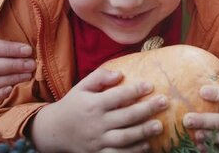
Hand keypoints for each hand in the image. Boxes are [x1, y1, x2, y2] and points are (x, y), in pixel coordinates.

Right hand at [0, 37, 35, 106]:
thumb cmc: (3, 58)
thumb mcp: (3, 47)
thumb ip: (10, 40)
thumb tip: (28, 35)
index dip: (11, 49)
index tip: (28, 50)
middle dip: (14, 65)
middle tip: (31, 65)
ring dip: (11, 78)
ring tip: (28, 75)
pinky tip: (10, 89)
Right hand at [31, 68, 168, 152]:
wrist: (53, 131)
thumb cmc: (73, 105)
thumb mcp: (82, 87)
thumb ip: (99, 77)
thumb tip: (119, 74)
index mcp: (93, 104)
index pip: (116, 96)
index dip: (134, 90)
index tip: (150, 85)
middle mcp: (96, 123)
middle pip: (125, 117)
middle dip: (147, 109)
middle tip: (164, 102)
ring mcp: (97, 141)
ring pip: (124, 138)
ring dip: (143, 132)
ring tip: (159, 126)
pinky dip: (133, 151)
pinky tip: (146, 145)